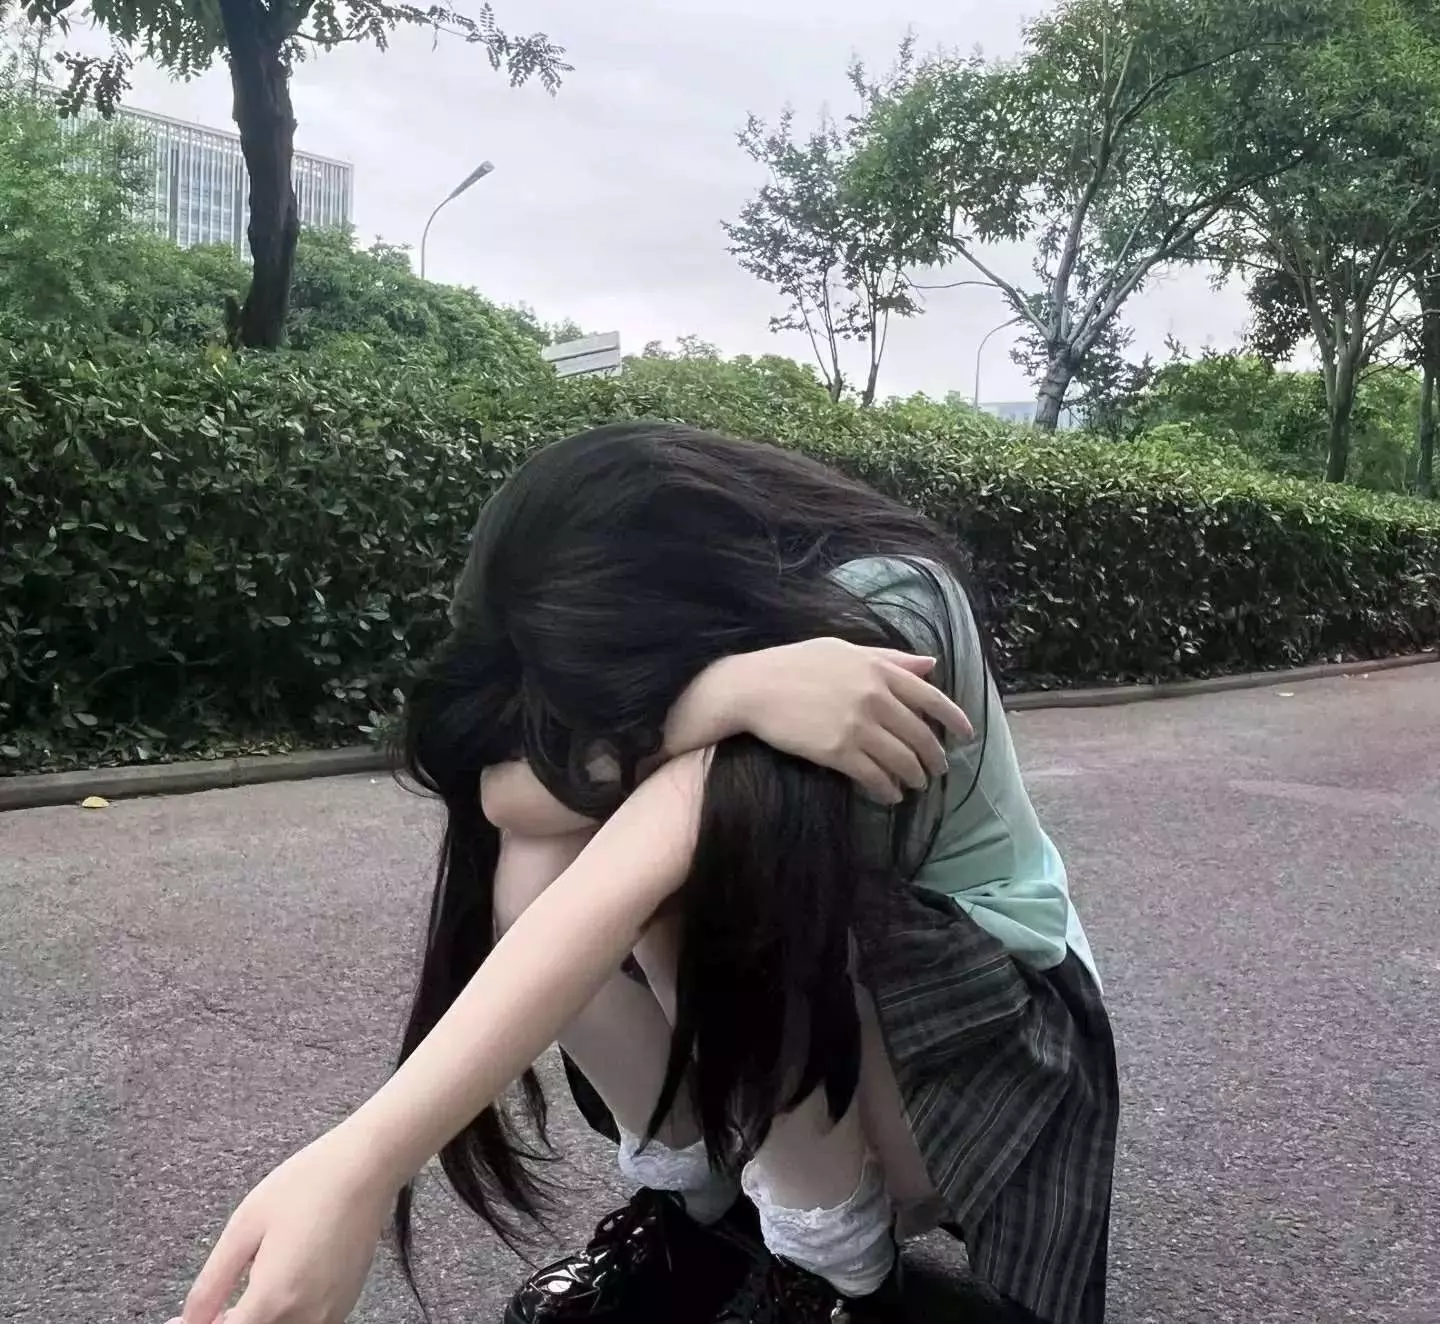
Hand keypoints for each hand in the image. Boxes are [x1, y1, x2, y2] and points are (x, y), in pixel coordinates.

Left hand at [175, 1124, 394, 1323]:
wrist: (367, 1167)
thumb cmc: (307, 1185)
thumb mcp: (244, 1227)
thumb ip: (211, 1284)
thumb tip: (189, 1320)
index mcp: (273, 1300)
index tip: (181, 1321)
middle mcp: (305, 1317)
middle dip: (228, 1323)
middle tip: (211, 1308)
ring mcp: (329, 1313)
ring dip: (256, 1321)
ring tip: (241, 1296)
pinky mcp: (345, 1303)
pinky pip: (305, 1323)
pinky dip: (283, 1316)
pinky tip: (275, 1288)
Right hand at [715, 639, 973, 803]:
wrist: (753, 688)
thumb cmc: (795, 664)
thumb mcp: (844, 650)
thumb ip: (890, 659)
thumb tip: (930, 664)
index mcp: (879, 670)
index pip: (931, 697)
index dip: (953, 719)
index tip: (966, 736)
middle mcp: (875, 698)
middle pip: (920, 735)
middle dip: (934, 758)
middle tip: (937, 770)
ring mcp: (857, 726)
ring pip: (902, 760)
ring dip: (914, 777)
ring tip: (915, 785)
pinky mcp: (838, 752)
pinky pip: (874, 777)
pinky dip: (887, 790)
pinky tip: (889, 796)